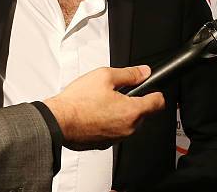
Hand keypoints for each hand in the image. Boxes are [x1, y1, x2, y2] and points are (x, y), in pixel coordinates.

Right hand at [44, 66, 164, 150]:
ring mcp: (116, 138)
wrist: (58, 121)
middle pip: (142, 114)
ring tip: (104, 101)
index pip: (158, 103)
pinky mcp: (104, 144)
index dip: (156, 93)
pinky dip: (110, 122)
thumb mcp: (105, 76)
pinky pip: (114, 131)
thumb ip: (129, 74)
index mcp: (132, 111)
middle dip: (134, 102)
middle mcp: (127, 128)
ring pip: (128, 123)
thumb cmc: (78, 101)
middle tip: (119, 92)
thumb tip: (144, 72)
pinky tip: (97, 113)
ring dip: (121, 112)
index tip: (153, 89)